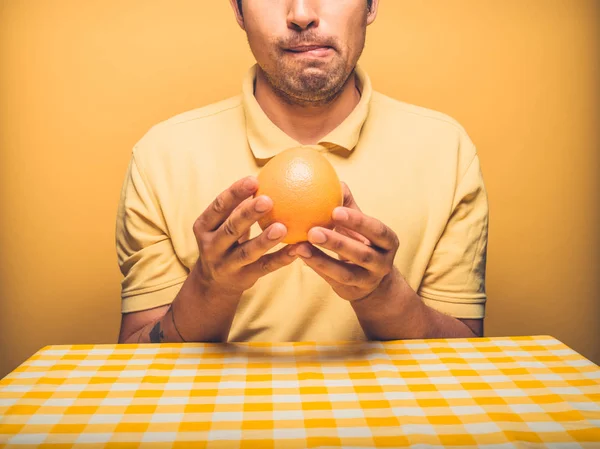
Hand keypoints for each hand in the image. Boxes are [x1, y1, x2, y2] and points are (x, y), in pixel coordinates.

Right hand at [193, 176, 297, 296]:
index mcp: (204, 227)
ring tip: (282, 228)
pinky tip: (297, 250)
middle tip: (268, 200)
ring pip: (247, 252)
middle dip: (248, 214)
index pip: (218, 207)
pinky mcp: (243, 278)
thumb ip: (238, 206)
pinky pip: (264, 268)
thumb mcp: (223, 224)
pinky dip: (280, 259)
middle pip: (230, 228)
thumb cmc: (225, 241)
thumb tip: (269, 175)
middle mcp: (211, 246)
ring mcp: (226, 265)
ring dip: (264, 240)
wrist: (214, 283)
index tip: (253, 180)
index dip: (234, 193)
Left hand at [296, 183, 399, 300]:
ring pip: (345, 272)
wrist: (372, 282)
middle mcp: (383, 263)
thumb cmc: (362, 242)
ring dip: (322, 259)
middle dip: (338, 242)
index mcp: (388, 241)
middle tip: (312, 230)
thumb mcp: (361, 227)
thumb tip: (336, 180)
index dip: (358, 221)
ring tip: (300, 246)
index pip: (377, 230)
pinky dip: (316, 267)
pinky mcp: (352, 292)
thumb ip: (350, 206)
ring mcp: (368, 280)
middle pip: (362, 253)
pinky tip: (299, 255)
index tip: (335, 210)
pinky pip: (332, 280)